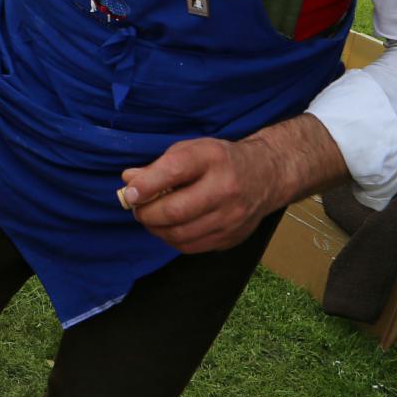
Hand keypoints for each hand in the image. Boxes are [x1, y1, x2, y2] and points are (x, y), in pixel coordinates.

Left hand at [120, 135, 289, 253]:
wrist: (267, 176)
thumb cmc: (220, 160)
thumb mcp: (191, 150)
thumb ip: (159, 166)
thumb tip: (129, 180)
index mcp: (212, 158)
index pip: (175, 171)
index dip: (147, 184)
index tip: (130, 192)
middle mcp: (225, 189)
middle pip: (176, 210)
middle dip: (147, 213)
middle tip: (137, 208)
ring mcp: (231, 217)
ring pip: (181, 233)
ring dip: (156, 229)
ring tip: (150, 218)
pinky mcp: (232, 237)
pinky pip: (191, 246)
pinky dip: (172, 239)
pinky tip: (168, 228)